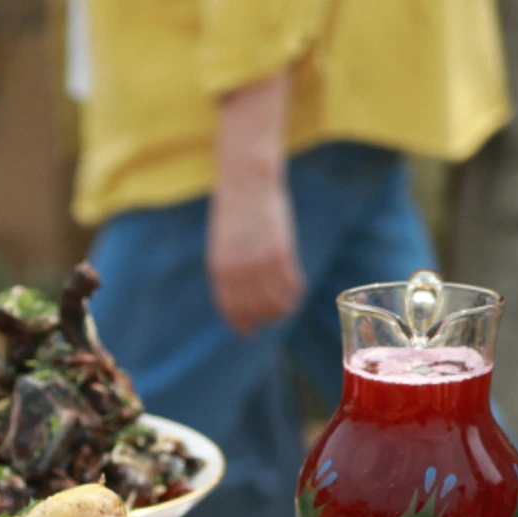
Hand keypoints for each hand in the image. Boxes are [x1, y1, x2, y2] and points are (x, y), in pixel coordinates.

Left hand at [207, 164, 302, 335]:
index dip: (241, 324)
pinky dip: (295, 291)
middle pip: (254, 310)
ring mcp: (260, 263)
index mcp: (219, 269)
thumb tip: (241, 294)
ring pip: (275, 302)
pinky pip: (291, 284)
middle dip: (264, 318)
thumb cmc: (233, 212)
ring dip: (283, 308)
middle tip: (273, 318)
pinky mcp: (281, 253)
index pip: (230, 309)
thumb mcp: (222, 244)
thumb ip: (229, 270)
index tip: (249, 331)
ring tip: (287, 306)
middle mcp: (238, 272)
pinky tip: (298, 290)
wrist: (247, 184)